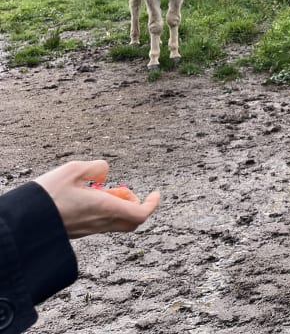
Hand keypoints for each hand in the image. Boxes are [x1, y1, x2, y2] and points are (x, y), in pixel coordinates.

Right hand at [34, 160, 160, 238]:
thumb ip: (95, 168)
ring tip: (100, 189)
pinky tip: (88, 196)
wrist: (21, 222)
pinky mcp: (78, 232)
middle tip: (121, 190)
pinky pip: (101, 223)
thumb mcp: (73, 169)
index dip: (152, 204)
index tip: (156, 193)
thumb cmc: (47, 195)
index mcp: (105, 208)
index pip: (140, 214)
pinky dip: (104, 210)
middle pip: (131, 222)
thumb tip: (105, 173)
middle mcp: (100, 223)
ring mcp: (89, 230)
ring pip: (116, 222)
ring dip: (117, 205)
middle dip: (134, 204)